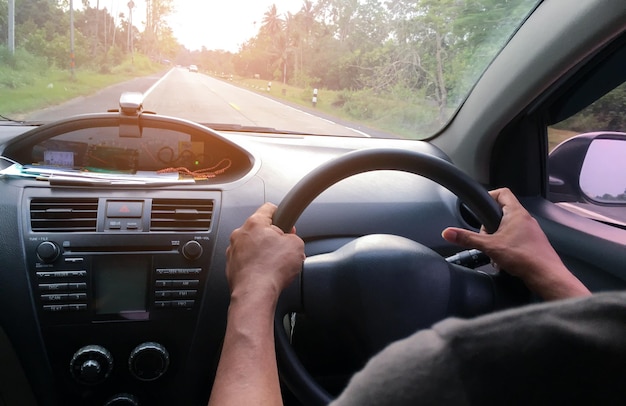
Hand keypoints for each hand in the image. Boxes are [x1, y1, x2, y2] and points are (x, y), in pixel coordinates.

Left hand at [226, 203, 304, 301]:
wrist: (255, 294)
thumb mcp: (297, 246)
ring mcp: (233, 251)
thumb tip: (289, 239)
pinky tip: (265, 272)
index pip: (269, 208)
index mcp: (255, 223)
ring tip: (275, 263)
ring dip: (262, 251)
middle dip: (273, 236)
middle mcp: (240, 234)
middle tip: (284, 247)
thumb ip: (294, 236)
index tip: (286, 222)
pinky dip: (254, 264)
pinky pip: (245, 260)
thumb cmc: (271, 270)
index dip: (282, 214)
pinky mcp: (231, 266)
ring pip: (252, 245)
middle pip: (260, 228)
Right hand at [441, 188, 589, 299]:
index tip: (480, 206)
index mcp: (516, 213)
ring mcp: (531, 231)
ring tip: (494, 250)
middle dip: (490, 224)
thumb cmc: (524, 257)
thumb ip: (467, 239)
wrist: (546, 275)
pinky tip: (504, 260)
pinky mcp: (533, 244)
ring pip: (508, 228)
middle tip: (485, 236)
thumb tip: (448, 233)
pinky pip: (516, 239)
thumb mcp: (489, 246)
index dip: (489, 196)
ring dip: (498, 237)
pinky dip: (506, 246)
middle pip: (502, 212)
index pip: (502, 193)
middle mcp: (525, 219)